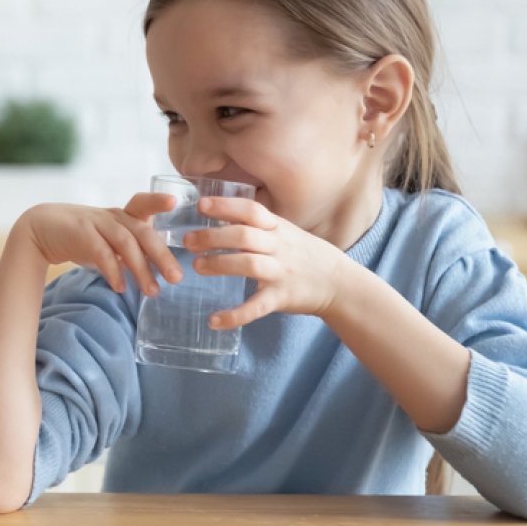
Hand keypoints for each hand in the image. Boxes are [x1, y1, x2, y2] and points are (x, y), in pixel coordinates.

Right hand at [17, 193, 181, 295]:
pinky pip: (101, 253)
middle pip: (142, 232)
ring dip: (141, 269)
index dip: (158, 201)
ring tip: (152, 291)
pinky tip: (120, 287)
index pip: (143, 203)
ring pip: (126, 244)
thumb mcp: (109, 240)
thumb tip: (158, 272)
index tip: (174, 202)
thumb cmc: (81, 236)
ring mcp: (96, 223)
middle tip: (176, 278)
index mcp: (123, 215)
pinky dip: (113, 271)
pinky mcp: (81, 234)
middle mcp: (113, 216)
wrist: (41, 229)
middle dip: (161, 255)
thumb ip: (131, 250)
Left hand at [183, 197, 354, 328]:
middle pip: (243, 235)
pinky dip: (235, 315)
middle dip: (212, 236)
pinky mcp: (281, 297)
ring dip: (219, 264)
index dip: (226, 206)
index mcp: (278, 228)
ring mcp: (281, 272)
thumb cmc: (305, 255)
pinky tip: (215, 321)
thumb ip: (257, 226)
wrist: (339, 283)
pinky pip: (257, 307)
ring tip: (197, 266)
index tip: (201, 204)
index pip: (251, 210)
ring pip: (248, 265)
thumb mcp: (285, 233)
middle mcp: (279, 246)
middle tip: (187, 241)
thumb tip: (220, 215)